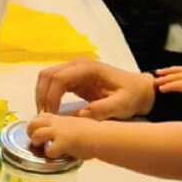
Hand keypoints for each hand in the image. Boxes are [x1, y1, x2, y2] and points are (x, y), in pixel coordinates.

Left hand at [27, 111, 99, 161]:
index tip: (39, 131)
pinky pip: (49, 150)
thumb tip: (61, 138)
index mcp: (60, 119)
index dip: (37, 124)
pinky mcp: (63, 143)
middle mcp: (57, 123)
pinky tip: (56, 156)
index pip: (41, 117)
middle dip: (30, 132)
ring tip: (41, 148)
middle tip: (35, 141)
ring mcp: (59, 132)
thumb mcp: (77, 125)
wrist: (103, 136)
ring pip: (36, 134)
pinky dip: (50, 154)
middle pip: (34, 123)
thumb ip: (67, 129)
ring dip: (36, 142)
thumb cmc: (94, 133)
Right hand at [35, 58, 155, 118]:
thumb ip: (104, 109)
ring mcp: (74, 69)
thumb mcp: (122, 105)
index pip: (59, 78)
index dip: (51, 96)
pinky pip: (52, 83)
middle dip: (42, 95)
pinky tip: (50, 109)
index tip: (52, 115)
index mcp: (88, 69)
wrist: (139, 90)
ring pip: (46, 77)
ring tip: (45, 113)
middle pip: (48, 74)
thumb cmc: (131, 97)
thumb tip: (82, 114)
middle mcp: (78, 65)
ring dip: (41, 94)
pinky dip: (47, 95)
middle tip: (44, 116)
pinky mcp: (73, 78)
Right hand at [156, 65, 181, 118]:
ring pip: (180, 69)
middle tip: (153, 81)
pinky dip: (177, 68)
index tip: (160, 88)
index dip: (170, 86)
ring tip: (158, 72)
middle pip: (178, 76)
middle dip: (165, 78)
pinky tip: (171, 69)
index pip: (181, 84)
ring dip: (169, 71)